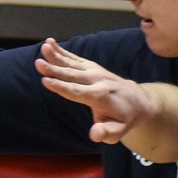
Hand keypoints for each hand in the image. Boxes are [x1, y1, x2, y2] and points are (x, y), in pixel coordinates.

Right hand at [36, 39, 155, 144]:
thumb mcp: (119, 131)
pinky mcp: (91, 67)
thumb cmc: (124, 119)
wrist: (138, 101)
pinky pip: (74, 58)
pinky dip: (61, 51)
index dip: (61, 87)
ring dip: (57, 55)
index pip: (77, 92)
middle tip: (38, 63)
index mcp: (100, 97)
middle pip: (72, 75)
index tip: (46, 81)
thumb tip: (94, 135)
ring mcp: (95, 72)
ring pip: (72, 63)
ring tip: (44, 46)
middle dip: (54, 69)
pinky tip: (49, 43)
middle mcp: (97, 81)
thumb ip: (106, 133)